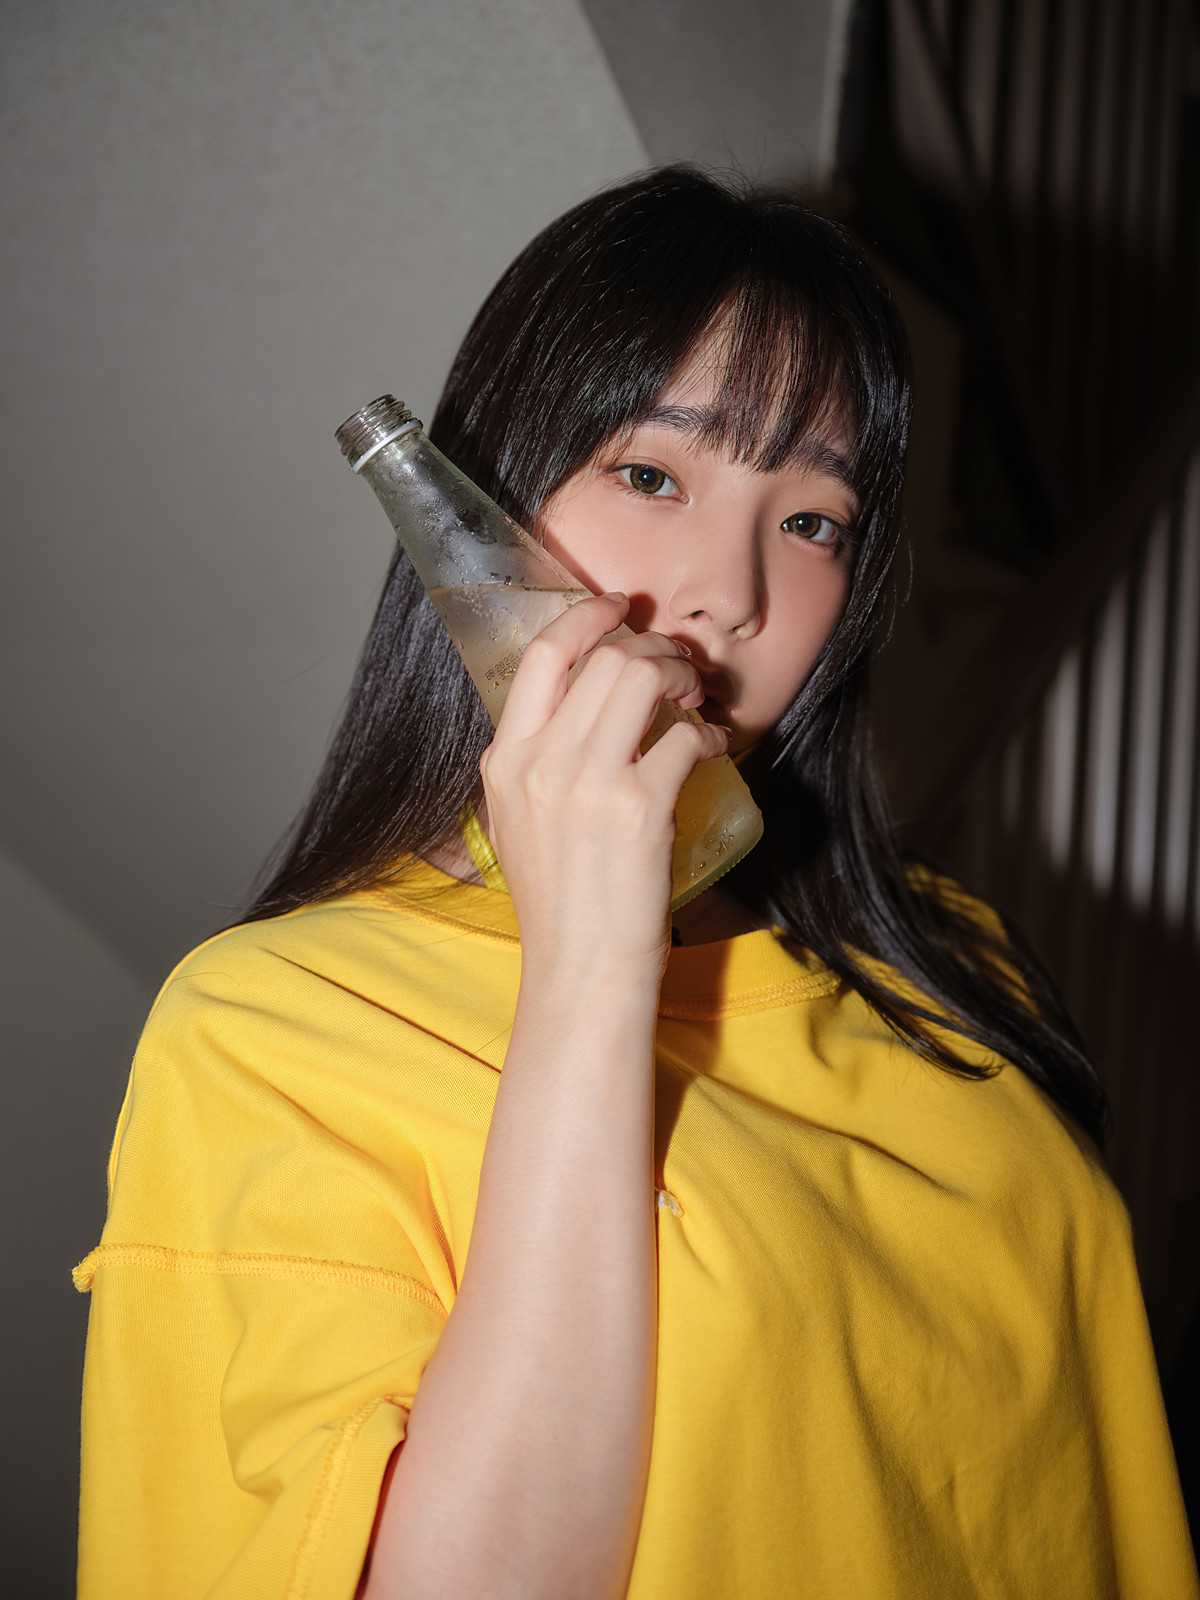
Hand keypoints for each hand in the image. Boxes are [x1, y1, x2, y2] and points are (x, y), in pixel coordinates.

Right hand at [479, 593, 729, 976]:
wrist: (580, 971)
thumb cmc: (560, 902)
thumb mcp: (519, 820)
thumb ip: (540, 760)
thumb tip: (591, 705)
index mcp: (504, 760)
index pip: (540, 655)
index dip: (584, 616)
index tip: (617, 608)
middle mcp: (538, 761)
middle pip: (604, 657)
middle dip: (654, 650)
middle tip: (678, 668)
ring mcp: (586, 781)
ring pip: (643, 678)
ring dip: (682, 678)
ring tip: (695, 700)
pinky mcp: (637, 807)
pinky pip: (684, 737)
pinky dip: (706, 734)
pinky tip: (709, 749)